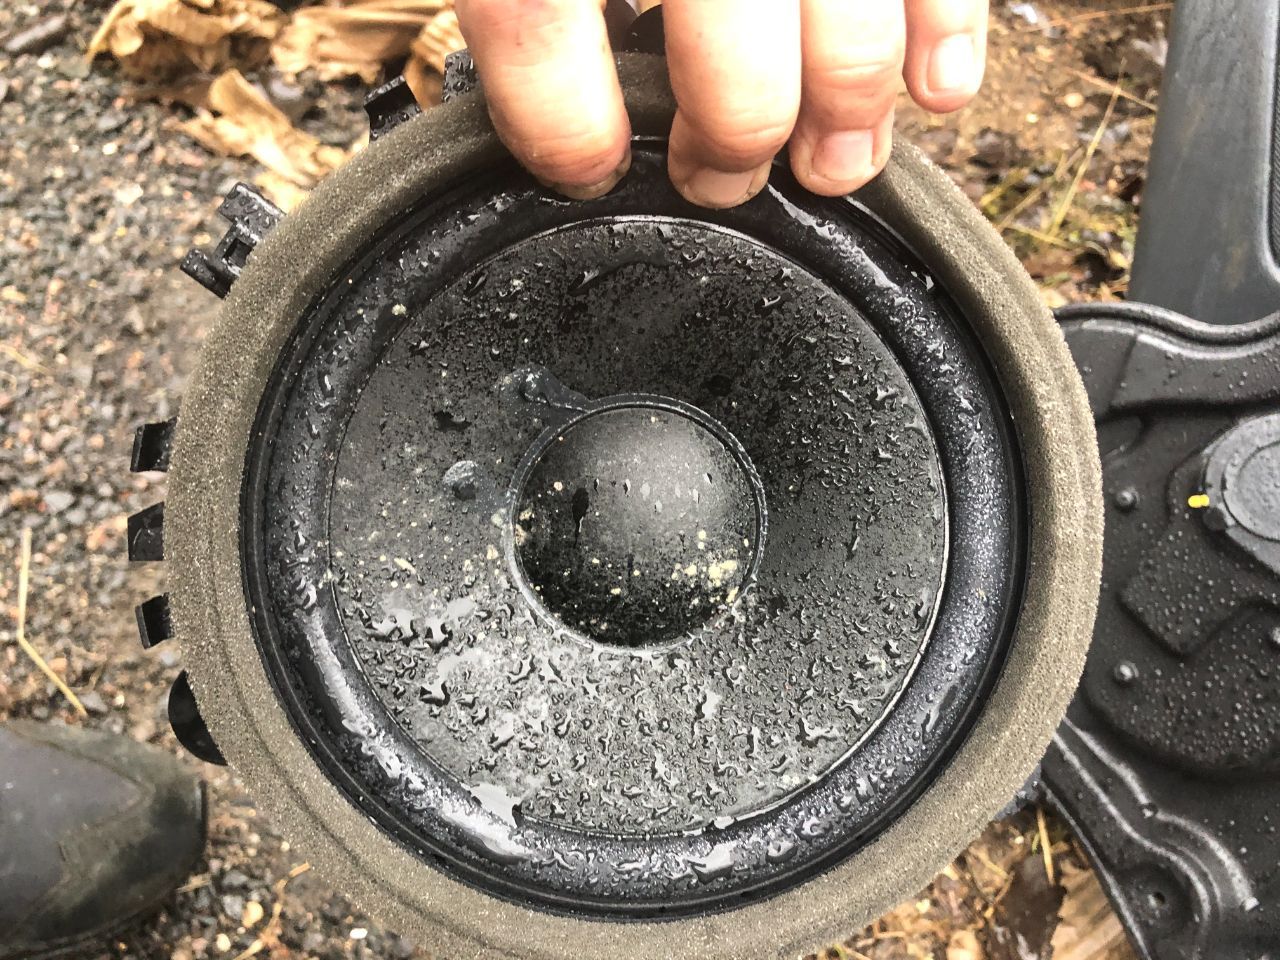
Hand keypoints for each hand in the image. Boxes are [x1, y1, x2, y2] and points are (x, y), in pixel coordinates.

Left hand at [455, 0, 986, 207]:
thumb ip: (529, 0)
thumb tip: (551, 113)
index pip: (536, 17)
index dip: (559, 117)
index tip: (583, 169)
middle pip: (726, 53)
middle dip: (732, 138)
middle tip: (720, 175)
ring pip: (842, 23)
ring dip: (846, 113)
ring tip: (833, 165)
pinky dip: (947, 36)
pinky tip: (938, 94)